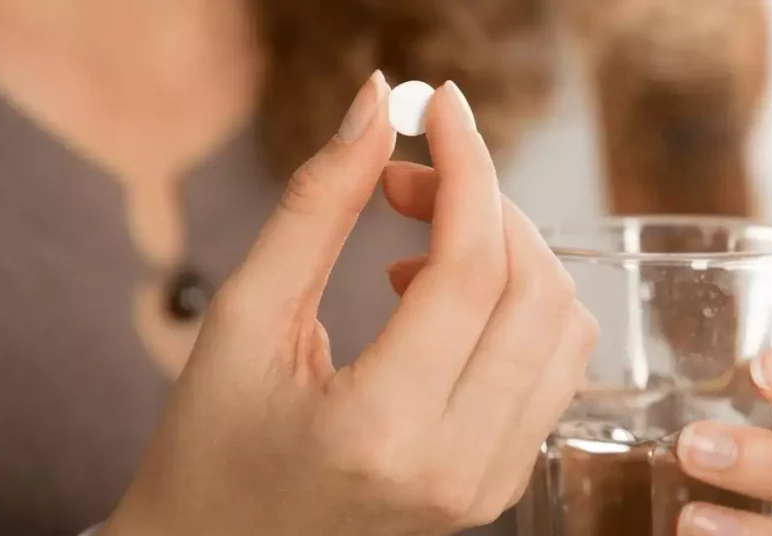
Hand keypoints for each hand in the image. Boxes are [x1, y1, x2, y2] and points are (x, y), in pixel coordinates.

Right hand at [102, 72, 597, 535]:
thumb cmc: (211, 441)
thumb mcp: (244, 318)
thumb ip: (314, 206)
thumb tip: (374, 104)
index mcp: (381, 429)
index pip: (469, 270)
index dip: (465, 169)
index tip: (439, 106)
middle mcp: (455, 468)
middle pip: (533, 291)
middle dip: (484, 203)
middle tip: (408, 178)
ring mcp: (487, 484)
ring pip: (561, 327)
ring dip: (505, 253)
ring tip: (418, 243)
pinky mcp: (497, 483)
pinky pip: (550, 367)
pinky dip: (511, 306)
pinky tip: (439, 299)